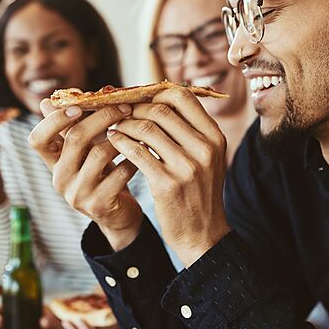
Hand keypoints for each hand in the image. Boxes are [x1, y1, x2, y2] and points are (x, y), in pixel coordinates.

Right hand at [29, 100, 142, 250]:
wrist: (118, 217)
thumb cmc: (101, 177)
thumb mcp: (82, 153)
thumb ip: (69, 129)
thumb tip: (45, 101)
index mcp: (53, 163)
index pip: (37, 139)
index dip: (54, 120)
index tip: (78, 107)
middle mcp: (60, 179)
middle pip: (75, 138)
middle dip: (103, 118)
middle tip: (124, 108)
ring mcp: (78, 194)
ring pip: (99, 154)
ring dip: (122, 138)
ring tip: (137, 130)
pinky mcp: (98, 205)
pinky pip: (119, 174)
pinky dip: (133, 160)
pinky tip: (142, 154)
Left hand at [106, 89, 229, 266]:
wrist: (202, 234)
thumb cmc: (198, 193)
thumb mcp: (206, 158)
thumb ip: (189, 131)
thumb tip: (158, 99)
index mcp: (215, 137)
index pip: (183, 98)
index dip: (157, 94)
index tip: (141, 101)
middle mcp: (205, 148)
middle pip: (161, 111)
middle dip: (135, 109)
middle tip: (120, 113)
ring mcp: (187, 166)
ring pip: (146, 129)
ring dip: (124, 125)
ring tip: (114, 127)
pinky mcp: (167, 184)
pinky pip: (136, 152)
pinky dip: (120, 142)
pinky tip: (113, 141)